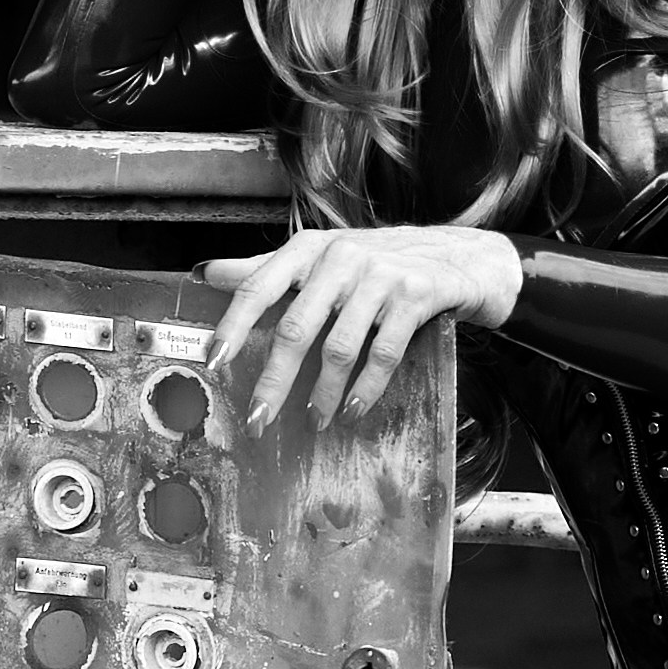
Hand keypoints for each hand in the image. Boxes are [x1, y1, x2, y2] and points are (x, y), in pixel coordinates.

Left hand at [199, 225, 523, 429]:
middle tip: (259, 419)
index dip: (234, 325)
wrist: (460, 256)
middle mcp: (341, 256)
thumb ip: (268, 270)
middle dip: (274, 380)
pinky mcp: (415, 295)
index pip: (259, 286)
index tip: (214, 363)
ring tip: (314, 421)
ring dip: (322, 393)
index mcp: (310, 248)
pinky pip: (383, 353)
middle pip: (295, 327)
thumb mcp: (323, 259)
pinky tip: (352, 410)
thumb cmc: (380, 263)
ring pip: (339, 346)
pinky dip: (365, 388)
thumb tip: (207, 273)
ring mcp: (380, 275)